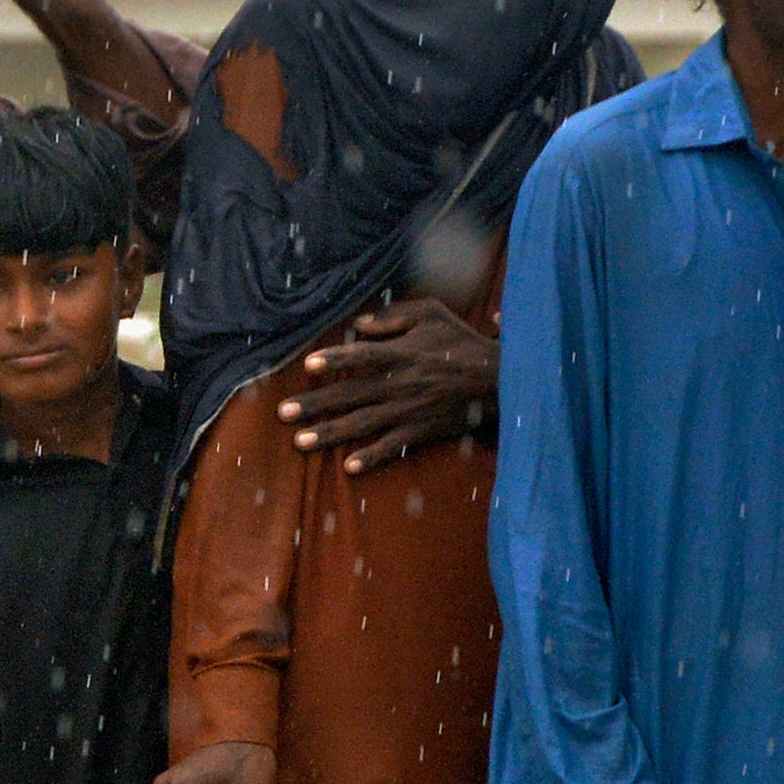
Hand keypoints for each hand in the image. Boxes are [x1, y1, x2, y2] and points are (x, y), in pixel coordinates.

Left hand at [279, 301, 500, 473]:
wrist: (500, 381)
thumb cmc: (461, 343)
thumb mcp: (433, 314)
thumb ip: (394, 315)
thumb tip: (358, 323)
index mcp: (401, 354)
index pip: (362, 356)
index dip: (336, 360)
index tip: (308, 365)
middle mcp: (400, 384)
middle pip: (351, 394)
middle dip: (315, 404)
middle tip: (282, 413)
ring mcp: (409, 410)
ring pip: (363, 423)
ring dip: (330, 434)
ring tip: (299, 442)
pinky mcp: (420, 431)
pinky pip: (393, 447)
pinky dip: (372, 458)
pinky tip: (347, 468)